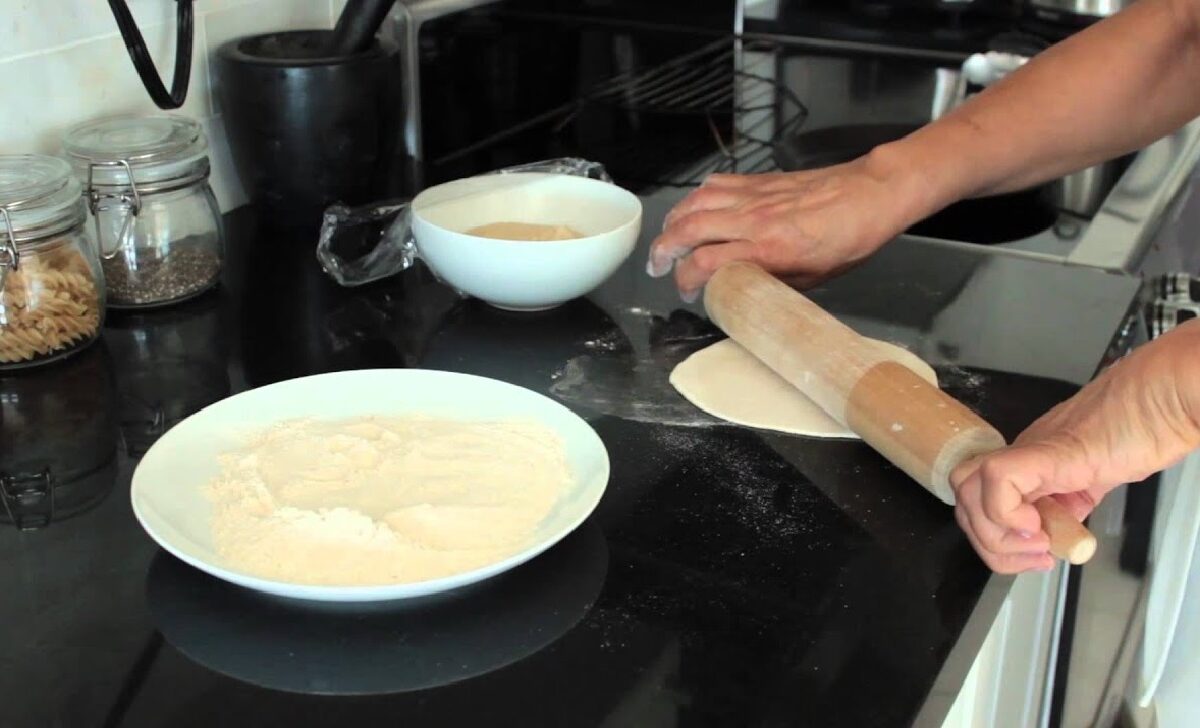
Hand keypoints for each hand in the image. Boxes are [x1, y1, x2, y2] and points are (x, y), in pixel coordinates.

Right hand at [646, 150, 930, 298]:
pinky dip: (696, 197)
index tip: (687, 292)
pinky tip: (693, 208)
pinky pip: (716, 184)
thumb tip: (744, 292)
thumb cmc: (850, 239)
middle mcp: (754, 219)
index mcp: (769, 249)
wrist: (871, 194)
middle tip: (657, 267)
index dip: (686, 280)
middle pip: (689, 228)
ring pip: (695, 202)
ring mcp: (754, 196)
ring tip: (665, 238)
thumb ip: (772, 282)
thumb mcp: (813, 278)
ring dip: (672, 221)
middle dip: (663, 249)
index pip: (705, 261)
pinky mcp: (759, 181)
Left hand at [950, 321, 1199, 572]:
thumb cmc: (1140, 431)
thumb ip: (1067, 506)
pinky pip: (997, 478)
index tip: (1035, 558)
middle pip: (965, 501)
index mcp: (1027, 464)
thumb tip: (1056, 536)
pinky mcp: (1045, 450)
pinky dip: (1007, 512)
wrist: (1164, 399)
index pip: (978, 505)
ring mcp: (1028, 450)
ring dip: (997, 533)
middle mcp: (1019, 455)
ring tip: (1039, 543)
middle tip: (1035, 556)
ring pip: (969, 490)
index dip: (996, 542)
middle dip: (992, 544)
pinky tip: (1038, 524)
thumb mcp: (1094, 483)